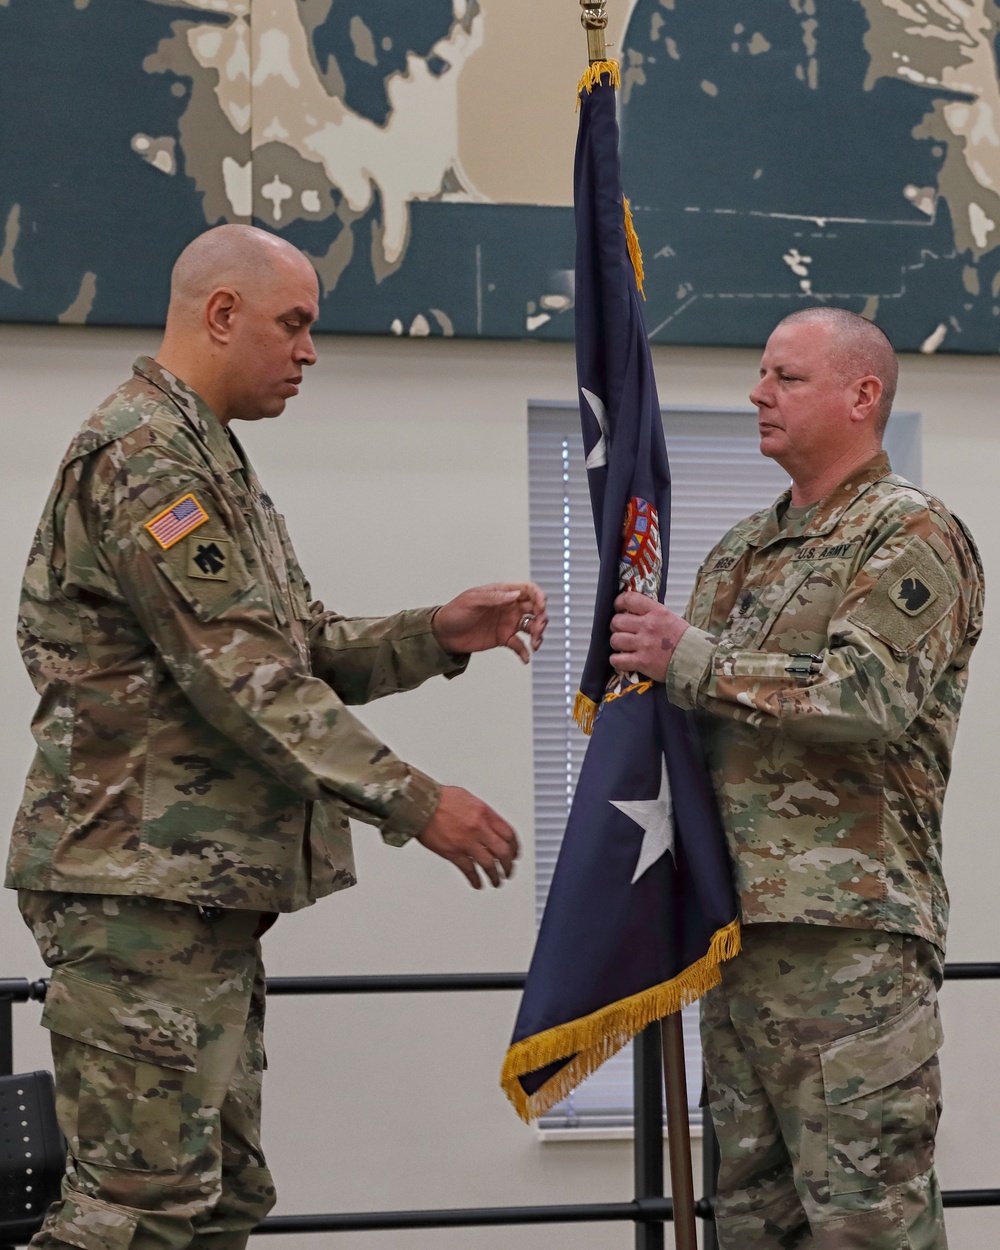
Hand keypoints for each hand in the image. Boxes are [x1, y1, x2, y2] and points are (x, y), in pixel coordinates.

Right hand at [417, 786, 519, 888]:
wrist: (419, 803)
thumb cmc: (439, 798)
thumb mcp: (468, 798)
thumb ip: (482, 813)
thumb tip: (489, 823)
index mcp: (484, 813)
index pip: (509, 834)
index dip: (515, 847)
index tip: (515, 854)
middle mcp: (479, 828)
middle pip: (503, 852)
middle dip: (508, 865)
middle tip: (508, 871)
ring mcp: (466, 842)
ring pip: (489, 865)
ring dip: (495, 876)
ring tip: (496, 881)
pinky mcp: (453, 853)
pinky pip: (469, 870)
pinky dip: (475, 879)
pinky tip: (477, 883)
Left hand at [432, 583, 547, 663]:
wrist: (443, 634)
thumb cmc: (454, 612)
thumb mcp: (472, 601)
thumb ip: (494, 597)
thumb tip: (515, 595)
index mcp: (502, 593)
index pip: (528, 590)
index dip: (539, 597)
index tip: (541, 608)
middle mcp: (509, 607)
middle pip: (535, 609)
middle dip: (542, 618)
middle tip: (538, 629)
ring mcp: (508, 623)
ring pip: (532, 626)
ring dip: (538, 634)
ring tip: (534, 644)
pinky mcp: (503, 638)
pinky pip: (520, 645)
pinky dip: (525, 652)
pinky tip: (525, 658)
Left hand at [609, 592, 689, 682]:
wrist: (697, 660)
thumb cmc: (684, 640)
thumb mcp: (670, 618)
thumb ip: (651, 614)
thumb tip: (632, 611)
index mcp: (656, 612)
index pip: (628, 599)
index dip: (619, 603)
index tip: (619, 608)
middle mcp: (648, 626)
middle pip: (617, 621)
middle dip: (616, 626)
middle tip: (621, 631)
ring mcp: (644, 644)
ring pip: (615, 640)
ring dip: (616, 643)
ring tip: (623, 646)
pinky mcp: (642, 662)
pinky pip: (617, 660)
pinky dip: (616, 660)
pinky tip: (622, 660)